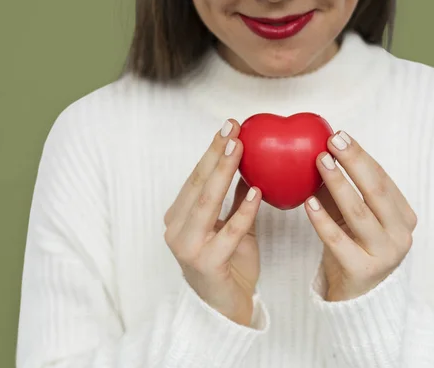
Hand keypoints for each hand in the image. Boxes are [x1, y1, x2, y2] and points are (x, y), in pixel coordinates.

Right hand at [163, 120, 261, 325]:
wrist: (227, 307)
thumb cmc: (229, 264)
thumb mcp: (234, 225)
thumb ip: (237, 197)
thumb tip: (252, 164)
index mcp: (180, 216)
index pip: (196, 177)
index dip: (213, 150)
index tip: (230, 126)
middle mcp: (177, 229)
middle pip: (198, 184)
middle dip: (216, 154)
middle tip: (233, 128)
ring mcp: (187, 247)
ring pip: (207, 203)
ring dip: (223, 173)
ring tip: (239, 148)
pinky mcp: (205, 264)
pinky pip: (228, 233)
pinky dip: (242, 212)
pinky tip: (256, 193)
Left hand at [305, 131, 416, 301]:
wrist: (358, 297)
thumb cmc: (354, 247)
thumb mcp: (353, 217)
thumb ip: (343, 190)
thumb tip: (321, 152)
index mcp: (404, 216)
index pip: (382, 179)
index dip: (361, 156)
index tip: (339, 135)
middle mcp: (400, 234)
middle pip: (375, 190)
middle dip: (354, 162)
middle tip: (332, 140)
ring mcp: (384, 254)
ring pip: (358, 212)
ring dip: (338, 184)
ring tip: (320, 162)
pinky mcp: (362, 270)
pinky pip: (338, 240)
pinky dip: (322, 220)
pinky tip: (308, 202)